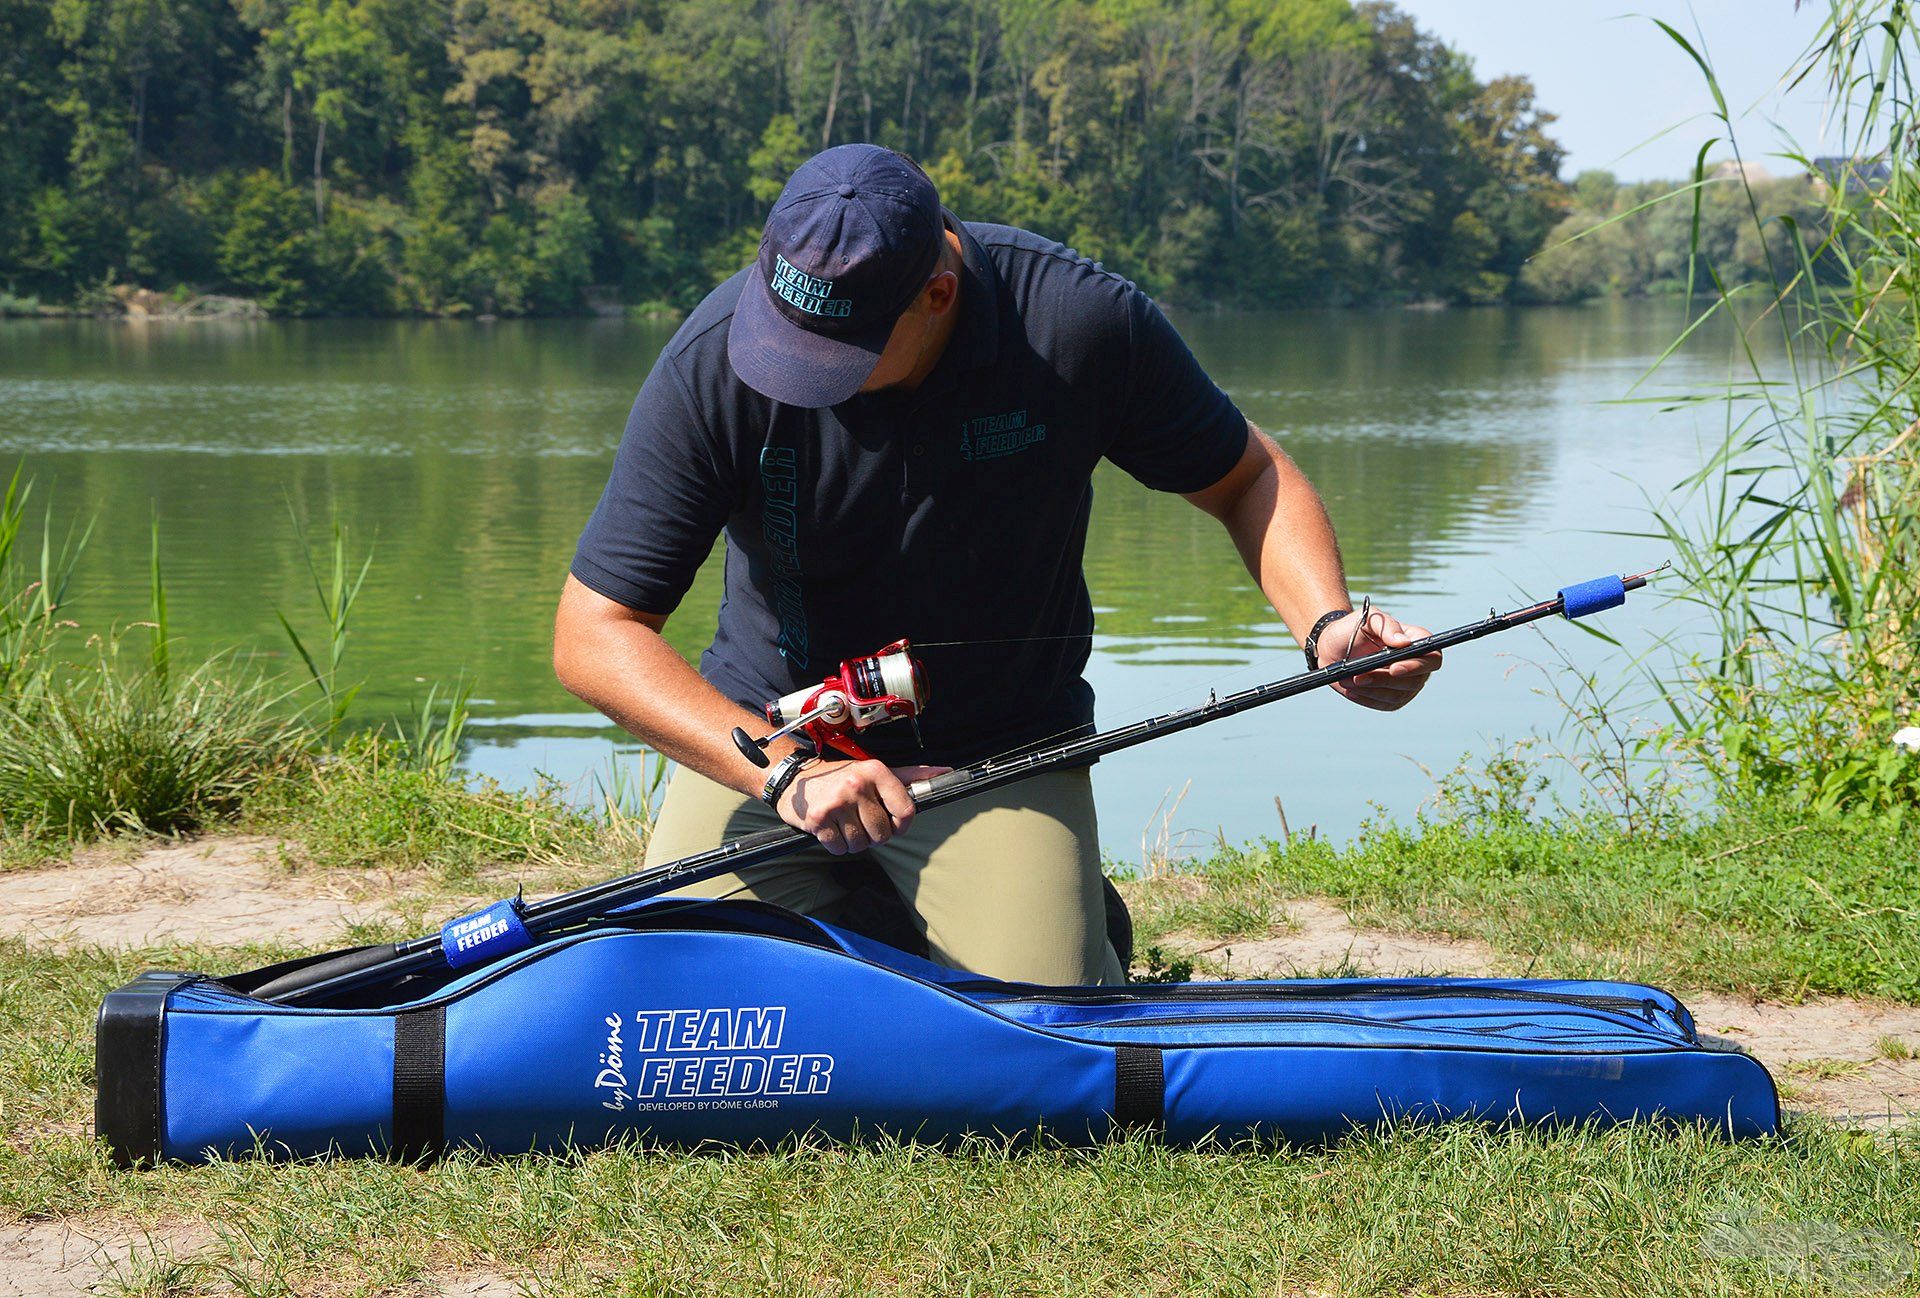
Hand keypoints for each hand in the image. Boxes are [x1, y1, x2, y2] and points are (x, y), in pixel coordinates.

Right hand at [777, 759, 952, 854]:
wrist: (797, 780)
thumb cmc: (841, 778)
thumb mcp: (876, 771)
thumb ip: (910, 776)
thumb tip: (945, 772)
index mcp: (876, 771)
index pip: (906, 811)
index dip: (901, 825)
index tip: (894, 824)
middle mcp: (857, 784)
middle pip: (883, 833)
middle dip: (874, 835)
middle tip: (861, 821)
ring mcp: (836, 802)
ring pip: (861, 844)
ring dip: (854, 841)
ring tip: (845, 823)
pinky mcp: (818, 819)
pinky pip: (840, 848)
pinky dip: (837, 845)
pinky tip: (832, 829)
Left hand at [1315, 607, 1441, 710]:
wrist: (1332, 647)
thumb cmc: (1353, 629)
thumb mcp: (1367, 619)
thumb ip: (1386, 627)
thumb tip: (1403, 642)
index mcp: (1417, 642)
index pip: (1432, 658)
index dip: (1417, 666)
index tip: (1393, 668)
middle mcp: (1416, 665)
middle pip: (1415, 682)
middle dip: (1385, 680)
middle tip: (1359, 676)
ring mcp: (1405, 684)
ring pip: (1398, 696)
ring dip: (1372, 689)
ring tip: (1349, 679)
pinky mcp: (1390, 699)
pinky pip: (1383, 704)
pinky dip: (1366, 698)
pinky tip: (1351, 689)